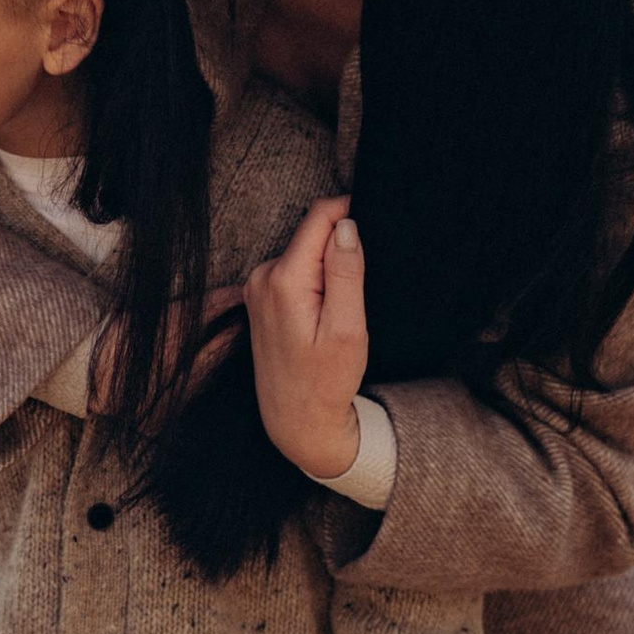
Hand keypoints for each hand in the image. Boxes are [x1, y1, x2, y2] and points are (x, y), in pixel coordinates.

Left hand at [246, 196, 369, 481]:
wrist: (296, 420)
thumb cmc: (325, 381)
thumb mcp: (347, 328)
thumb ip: (346, 272)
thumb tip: (346, 224)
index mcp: (283, 279)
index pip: (319, 217)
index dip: (351, 213)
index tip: (376, 229)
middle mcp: (262, 276)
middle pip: (311, 233)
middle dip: (341, 246)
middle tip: (361, 286)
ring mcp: (257, 288)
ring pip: (305, 253)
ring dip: (329, 267)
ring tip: (344, 306)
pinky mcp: (262, 299)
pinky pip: (295, 272)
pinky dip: (316, 281)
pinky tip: (327, 313)